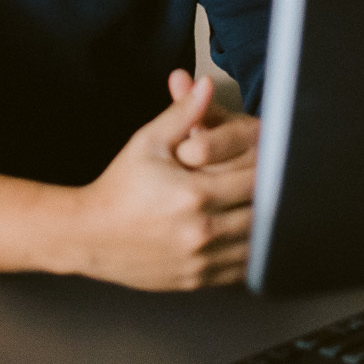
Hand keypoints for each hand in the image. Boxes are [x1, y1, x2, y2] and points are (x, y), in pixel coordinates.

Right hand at [68, 76, 255, 289]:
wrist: (89, 234)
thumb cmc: (119, 186)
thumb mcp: (147, 141)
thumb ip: (182, 113)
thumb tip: (204, 84)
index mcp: (195, 193)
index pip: (255, 177)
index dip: (267, 162)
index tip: (268, 153)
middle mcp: (203, 230)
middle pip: (263, 210)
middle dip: (271, 191)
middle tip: (274, 176)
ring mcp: (202, 260)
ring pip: (258, 243)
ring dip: (266, 222)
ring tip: (262, 202)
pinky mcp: (199, 280)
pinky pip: (242, 269)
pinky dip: (253, 252)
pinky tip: (248, 233)